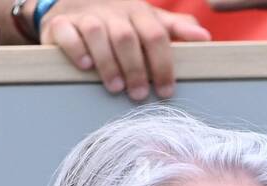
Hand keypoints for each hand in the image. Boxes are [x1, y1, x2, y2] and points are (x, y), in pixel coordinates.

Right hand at [39, 0, 212, 100]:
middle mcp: (112, 11)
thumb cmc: (119, 21)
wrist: (72, 3)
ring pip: (97, 32)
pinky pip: (67, 32)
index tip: (166, 91)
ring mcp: (85, 15)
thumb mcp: (148, 22)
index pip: (155, 35)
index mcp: (138, 12)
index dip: (163, 64)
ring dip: (108, 62)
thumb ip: (175, 29)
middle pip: (126, 36)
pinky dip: (77, 49)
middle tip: (140, 95)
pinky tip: (86, 66)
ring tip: (115, 87)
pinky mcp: (60, 23)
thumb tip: (205, 37)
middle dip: (135, 68)